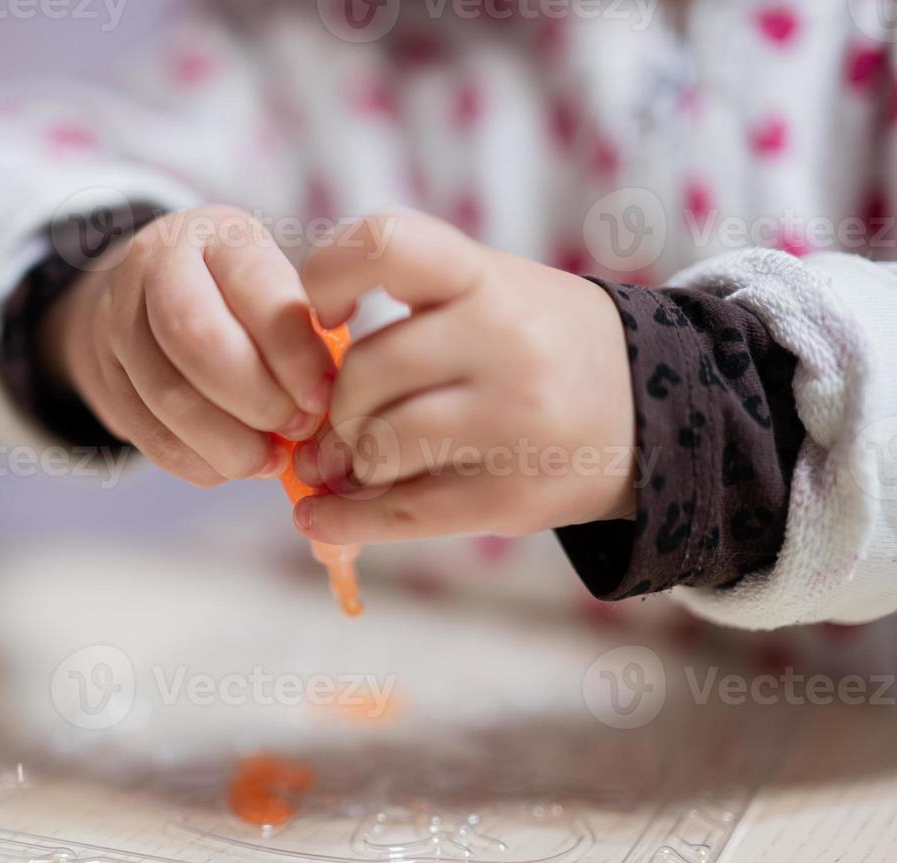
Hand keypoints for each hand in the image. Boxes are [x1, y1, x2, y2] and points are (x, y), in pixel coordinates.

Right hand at [41, 206, 335, 486]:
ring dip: (229, 443)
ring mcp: (118, 321)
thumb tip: (326, 403)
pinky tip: (230, 466)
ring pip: (169, 397)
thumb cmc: (238, 297)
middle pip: (198, 341)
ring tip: (269, 458)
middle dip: (257, 399)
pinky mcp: (103, 377)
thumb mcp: (273, 286)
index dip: (293, 354)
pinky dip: (196, 462)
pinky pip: (148, 435)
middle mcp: (154, 266)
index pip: (254, 290)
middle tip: (297, 428)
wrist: (149, 295)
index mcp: (216, 234)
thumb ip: (301, 333)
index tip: (322, 398)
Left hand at [291, 210, 636, 543]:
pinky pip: (402, 513)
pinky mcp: (513, 494)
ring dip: (350, 462)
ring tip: (358, 463)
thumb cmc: (537, 349)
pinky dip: (346, 520)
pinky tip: (320, 518)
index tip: (323, 313)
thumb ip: (402, 330)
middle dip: (335, 407)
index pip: (386, 243)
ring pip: (378, 445)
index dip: (328, 273)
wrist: (657, 414)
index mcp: (486, 277)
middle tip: (339, 425)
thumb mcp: (490, 298)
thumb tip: (303, 421)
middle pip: (363, 372)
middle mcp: (504, 339)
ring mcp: (513, 420)